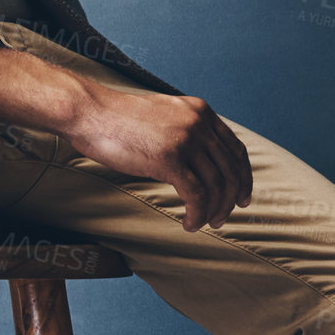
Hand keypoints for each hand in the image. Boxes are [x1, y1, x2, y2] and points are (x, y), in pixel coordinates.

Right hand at [64, 84, 253, 230]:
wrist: (91, 113)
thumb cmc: (120, 119)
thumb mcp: (164, 116)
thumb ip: (186, 130)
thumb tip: (201, 162)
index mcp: (200, 111)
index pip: (236, 149)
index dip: (243, 177)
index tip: (242, 198)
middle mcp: (198, 123)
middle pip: (230, 170)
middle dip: (231, 200)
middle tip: (222, 219)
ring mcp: (184, 139)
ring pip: (216, 186)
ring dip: (213, 211)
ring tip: (203, 224)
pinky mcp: (168, 158)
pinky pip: (196, 195)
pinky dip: (197, 214)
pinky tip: (188, 223)